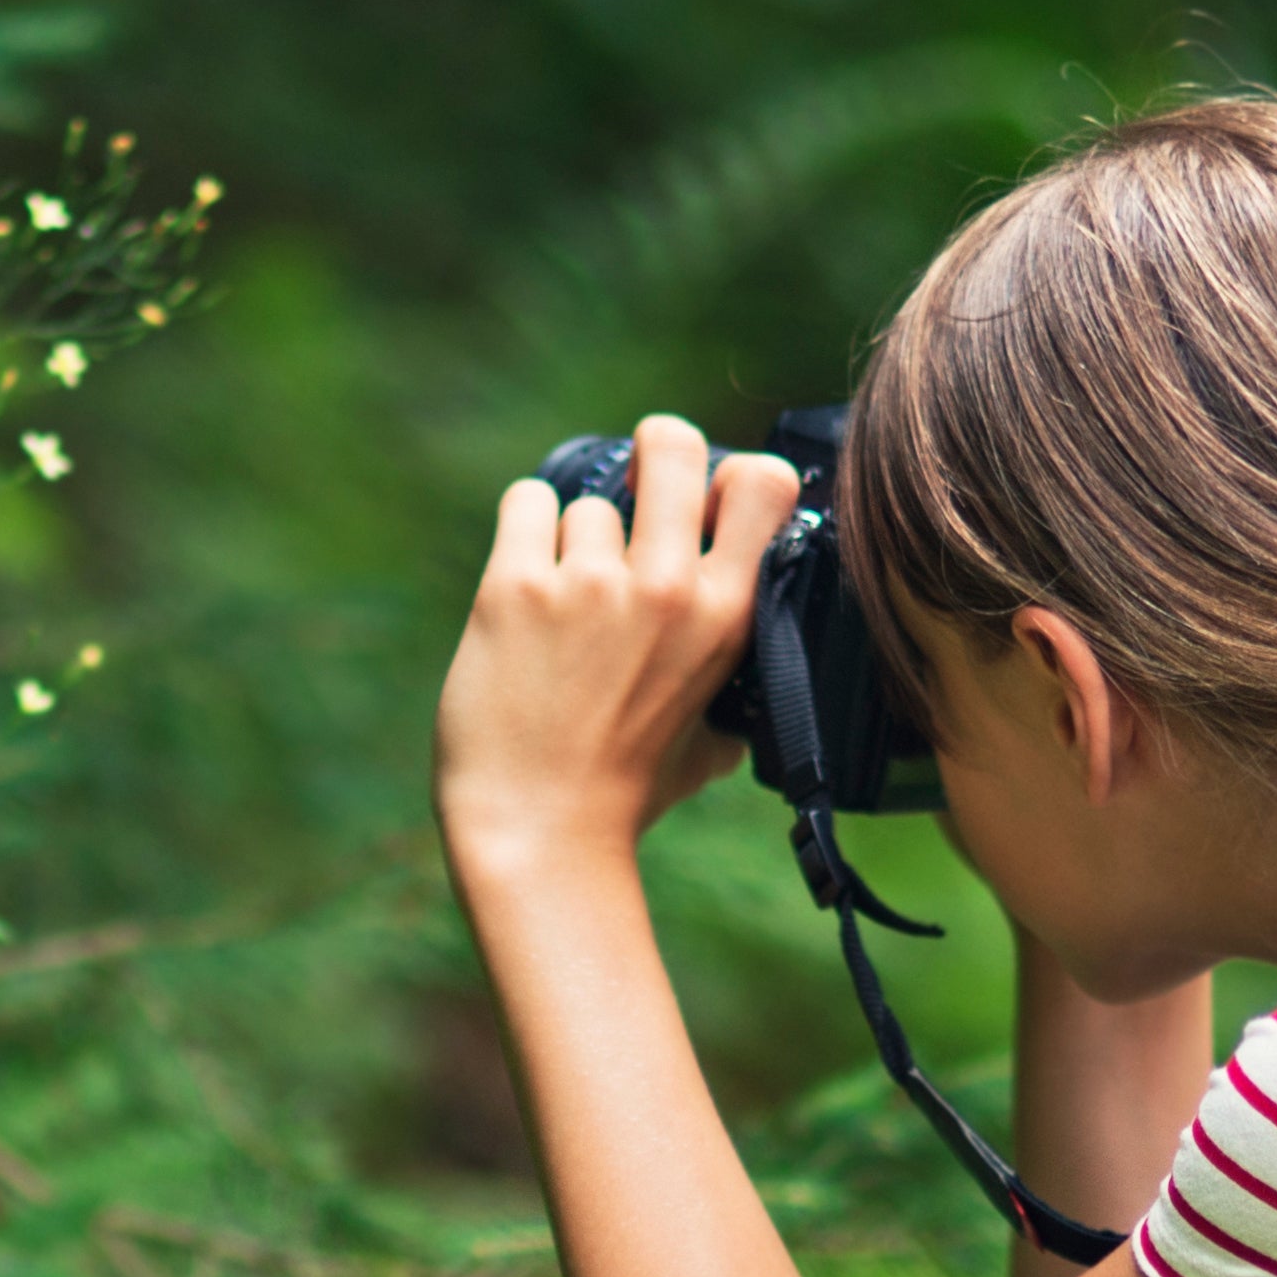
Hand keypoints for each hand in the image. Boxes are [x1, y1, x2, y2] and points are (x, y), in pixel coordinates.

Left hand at [437, 411, 790, 883]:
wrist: (540, 833)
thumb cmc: (627, 790)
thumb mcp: (716, 737)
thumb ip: (736, 679)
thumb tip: (744, 641)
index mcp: (726, 617)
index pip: (760, 482)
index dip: (729, 474)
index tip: (704, 503)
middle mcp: (664, 588)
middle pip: (672, 443)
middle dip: (652, 454)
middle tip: (632, 491)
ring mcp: (589, 585)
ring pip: (587, 501)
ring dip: (573, 540)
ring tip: (563, 607)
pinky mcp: (516, 588)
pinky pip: (528, 504)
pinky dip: (525, 532)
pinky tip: (525, 580)